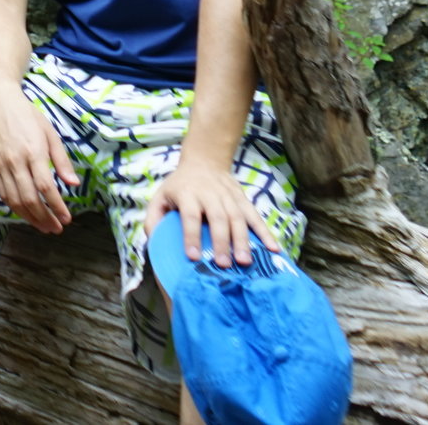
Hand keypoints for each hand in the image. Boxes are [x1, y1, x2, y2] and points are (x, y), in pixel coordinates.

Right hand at [0, 90, 79, 234]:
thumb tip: (73, 183)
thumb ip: (61, 160)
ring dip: (30, 217)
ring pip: (14, 200)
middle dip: (44, 218)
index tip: (67, 218)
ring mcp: (1, 165)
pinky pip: (3, 193)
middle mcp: (15, 161)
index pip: (46, 186)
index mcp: (33, 151)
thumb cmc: (28, 115)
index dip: (57, 206)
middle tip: (57, 228)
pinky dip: (14, 207)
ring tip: (43, 227)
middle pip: (29, 198)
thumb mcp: (51, 133)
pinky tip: (25, 213)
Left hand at [144, 154, 275, 268]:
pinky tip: (273, 249)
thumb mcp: (160, 197)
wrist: (204, 161)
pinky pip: (255, 216)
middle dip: (221, 242)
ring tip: (245, 262)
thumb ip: (154, 219)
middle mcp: (210, 194)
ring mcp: (229, 196)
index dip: (191, 235)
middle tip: (223, 264)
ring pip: (238, 218)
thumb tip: (154, 242)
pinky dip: (265, 232)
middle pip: (218, 218)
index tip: (193, 256)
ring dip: (243, 240)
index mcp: (187, 193)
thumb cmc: (179, 187)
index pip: (190, 215)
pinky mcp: (243, 199)